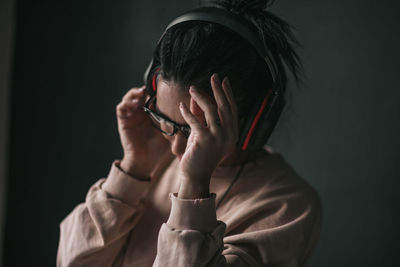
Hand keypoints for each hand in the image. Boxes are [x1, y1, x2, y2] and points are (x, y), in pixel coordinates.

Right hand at [116, 86, 169, 178]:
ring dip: (134, 93)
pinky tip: (135, 104)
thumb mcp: (170, 134)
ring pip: (129, 97)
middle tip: (151, 88)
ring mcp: (131, 116)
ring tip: (141, 93)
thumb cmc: (159, 150)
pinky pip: (120, 107)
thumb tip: (190, 114)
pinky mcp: (123, 121)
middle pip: (139, 94)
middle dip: (144, 89)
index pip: (151, 97)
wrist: (146, 161)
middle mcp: (140, 113)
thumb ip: (177, 124)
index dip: (155, 91)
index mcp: (151, 114)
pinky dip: (126, 102)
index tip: (162, 87)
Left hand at [177, 74, 238, 197]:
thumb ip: (201, 115)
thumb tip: (195, 96)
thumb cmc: (200, 154)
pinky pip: (195, 121)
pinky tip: (181, 106)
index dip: (228, 93)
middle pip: (224, 106)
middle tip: (214, 76)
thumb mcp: (203, 132)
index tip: (223, 80)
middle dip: (219, 89)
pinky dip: (187, 112)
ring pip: (211, 109)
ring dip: (201, 96)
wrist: (196, 175)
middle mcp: (229, 135)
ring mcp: (218, 138)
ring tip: (192, 88)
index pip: (232, 108)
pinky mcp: (204, 141)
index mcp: (233, 133)